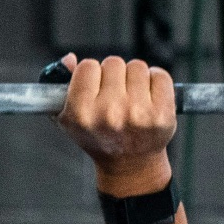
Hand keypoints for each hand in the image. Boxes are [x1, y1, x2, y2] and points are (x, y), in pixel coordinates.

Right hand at [54, 54, 176, 194]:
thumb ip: (61, 85)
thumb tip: (70, 59)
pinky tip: (149, 98)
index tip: (95, 88)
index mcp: (82, 114)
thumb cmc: (98, 137)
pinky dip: (156, 81)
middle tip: (115, 96)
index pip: (87, 66)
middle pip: (113, 63)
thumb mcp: (70, 117)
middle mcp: (109, 113)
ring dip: (135, 78)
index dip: (92, 75)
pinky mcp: (162, 113)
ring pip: (137, 66)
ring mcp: (138, 113)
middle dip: (114, 75)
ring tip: (132, 98)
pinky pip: (160, 75)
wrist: (130, 165)